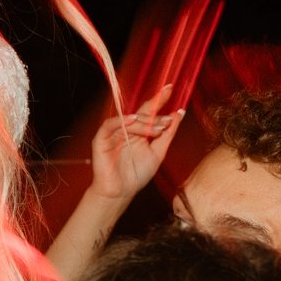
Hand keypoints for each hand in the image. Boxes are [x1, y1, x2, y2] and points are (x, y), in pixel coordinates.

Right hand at [90, 85, 177, 200]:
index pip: (150, 111)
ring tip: (157, 128)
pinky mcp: (101, 139)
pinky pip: (110, 125)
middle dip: (155, 114)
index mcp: (139, 130)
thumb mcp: (158, 153)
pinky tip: (133, 120)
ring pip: (128, 119)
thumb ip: (167, 134)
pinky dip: (121, 121)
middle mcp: (126, 128)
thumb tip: (178, 114)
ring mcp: (113, 133)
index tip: (171, 88)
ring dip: (144, 121)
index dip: (159, 99)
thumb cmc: (137, 174)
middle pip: (140, 113)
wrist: (121, 193)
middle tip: (167, 120)